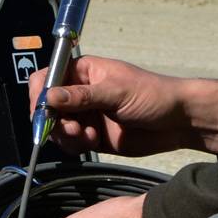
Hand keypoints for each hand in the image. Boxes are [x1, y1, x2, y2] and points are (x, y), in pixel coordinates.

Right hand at [27, 56, 217, 158]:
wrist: (177, 123)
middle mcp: (79, 93)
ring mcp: (85, 115)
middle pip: (46, 106)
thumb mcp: (116, 92)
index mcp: (83, 72)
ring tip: (86, 137)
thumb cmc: (152, 96)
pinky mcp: (91, 136)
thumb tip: (49, 96)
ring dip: (65, 135)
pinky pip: (70, 143)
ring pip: (56, 128)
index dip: (40, 93)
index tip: (42, 110)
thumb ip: (82, 96)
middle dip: (52, 120)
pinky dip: (75, 146)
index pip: (47, 77)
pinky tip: (93, 142)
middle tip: (71, 129)